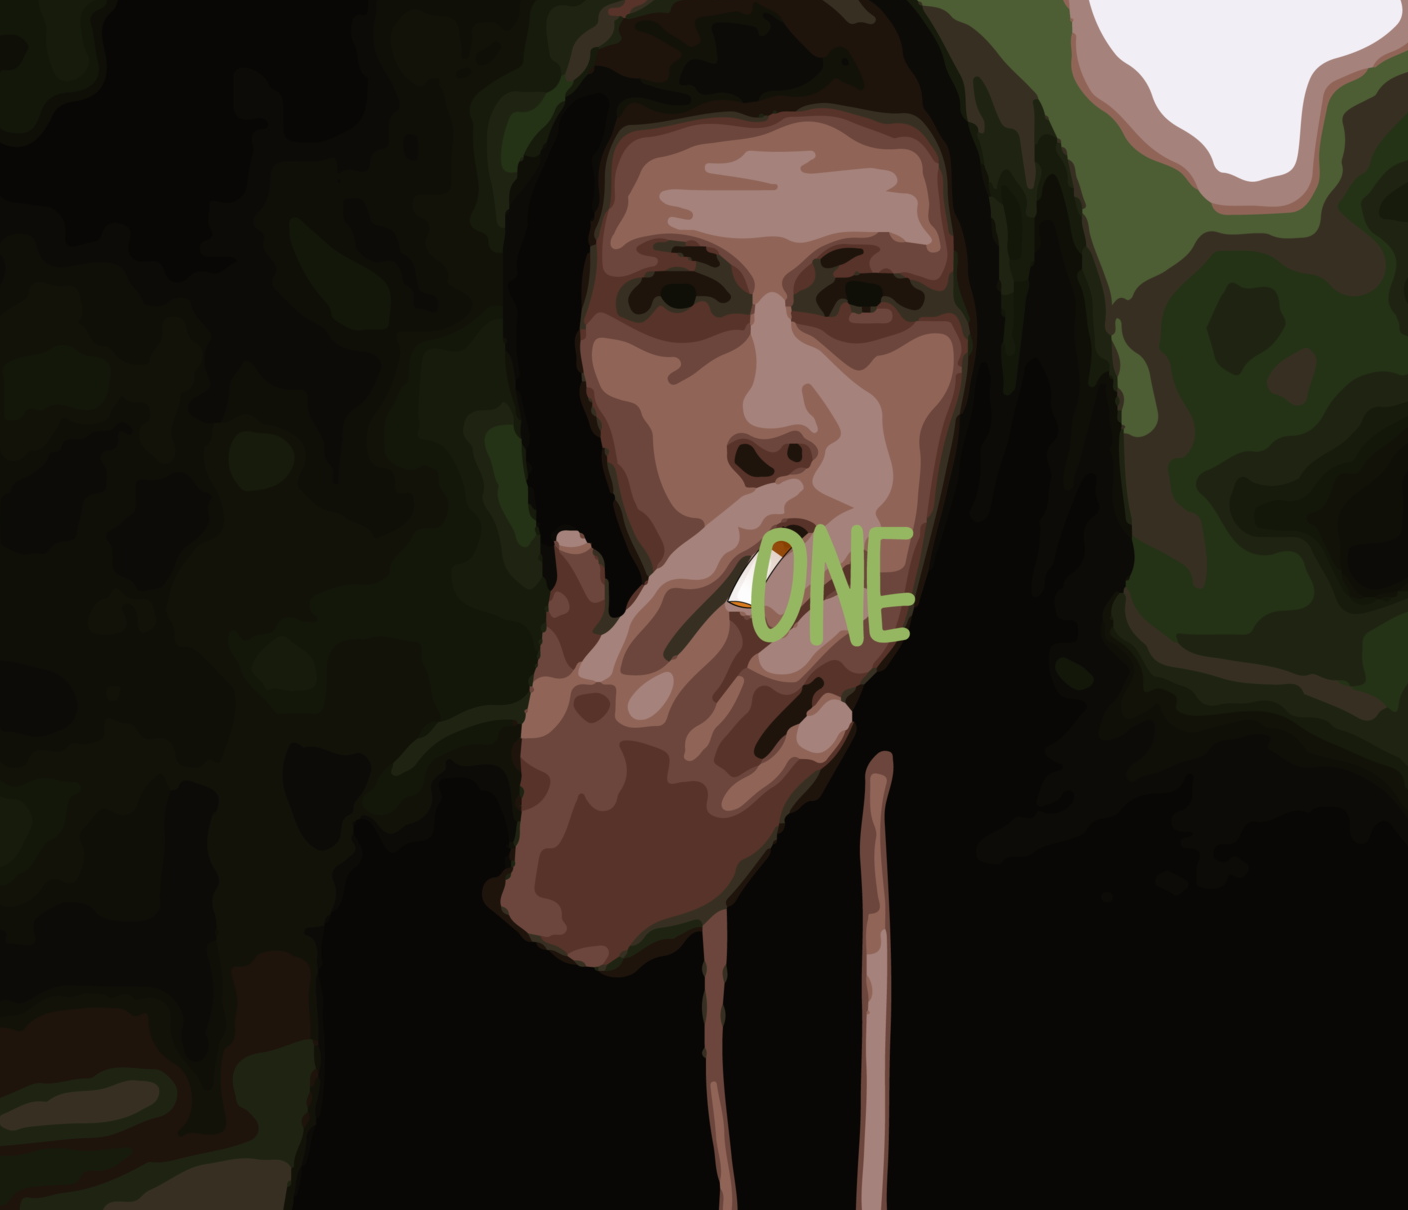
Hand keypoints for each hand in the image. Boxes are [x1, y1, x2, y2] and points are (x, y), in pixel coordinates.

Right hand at [497, 478, 894, 968]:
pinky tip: (844, 701)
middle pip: (744, 613)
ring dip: (827, 632)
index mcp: (608, 677)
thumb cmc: (562, 792)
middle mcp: (655, 714)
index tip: (785, 498)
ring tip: (860, 606)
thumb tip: (574, 534)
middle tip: (848, 532)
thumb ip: (566, 618)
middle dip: (803, 563)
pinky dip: (832, 719)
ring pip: (782, 675)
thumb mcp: (547, 703)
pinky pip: (805, 755)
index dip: (742, 527)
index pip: (683, 578)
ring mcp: (700, 768)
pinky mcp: (741, 821)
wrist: (574, 909)